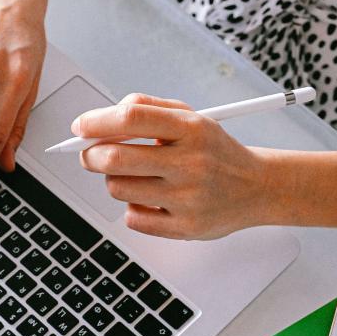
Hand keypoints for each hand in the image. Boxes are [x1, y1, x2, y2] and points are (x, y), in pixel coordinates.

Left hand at [74, 94, 274, 239]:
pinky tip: (150, 199)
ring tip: (131, 176)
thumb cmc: (214, 150)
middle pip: (115, 158)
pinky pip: (133, 218)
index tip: (79, 127)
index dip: (96, 122)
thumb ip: (148, 108)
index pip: (131, 118)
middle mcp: (191, 162)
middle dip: (89, 155)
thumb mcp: (190, 117)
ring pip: (118, 188)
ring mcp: (188, 198)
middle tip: (88, 154)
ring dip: (113, 180)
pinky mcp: (185, 227)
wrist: (257, 187)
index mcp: (191, 128)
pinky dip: (132, 207)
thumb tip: (104, 115)